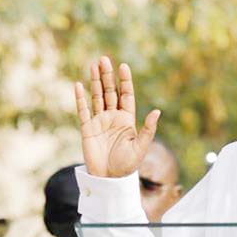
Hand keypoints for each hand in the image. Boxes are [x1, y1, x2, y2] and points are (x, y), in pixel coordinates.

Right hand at [74, 56, 160, 177]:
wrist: (110, 178)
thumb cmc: (128, 164)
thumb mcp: (141, 146)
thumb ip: (148, 129)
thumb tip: (157, 111)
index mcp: (127, 119)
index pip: (126, 95)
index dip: (124, 81)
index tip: (123, 66)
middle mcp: (113, 117)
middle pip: (110, 91)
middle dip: (107, 76)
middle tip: (104, 58)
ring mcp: (99, 121)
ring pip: (97, 97)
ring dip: (95, 81)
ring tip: (93, 65)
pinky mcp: (87, 129)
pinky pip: (83, 110)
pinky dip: (80, 98)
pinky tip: (78, 85)